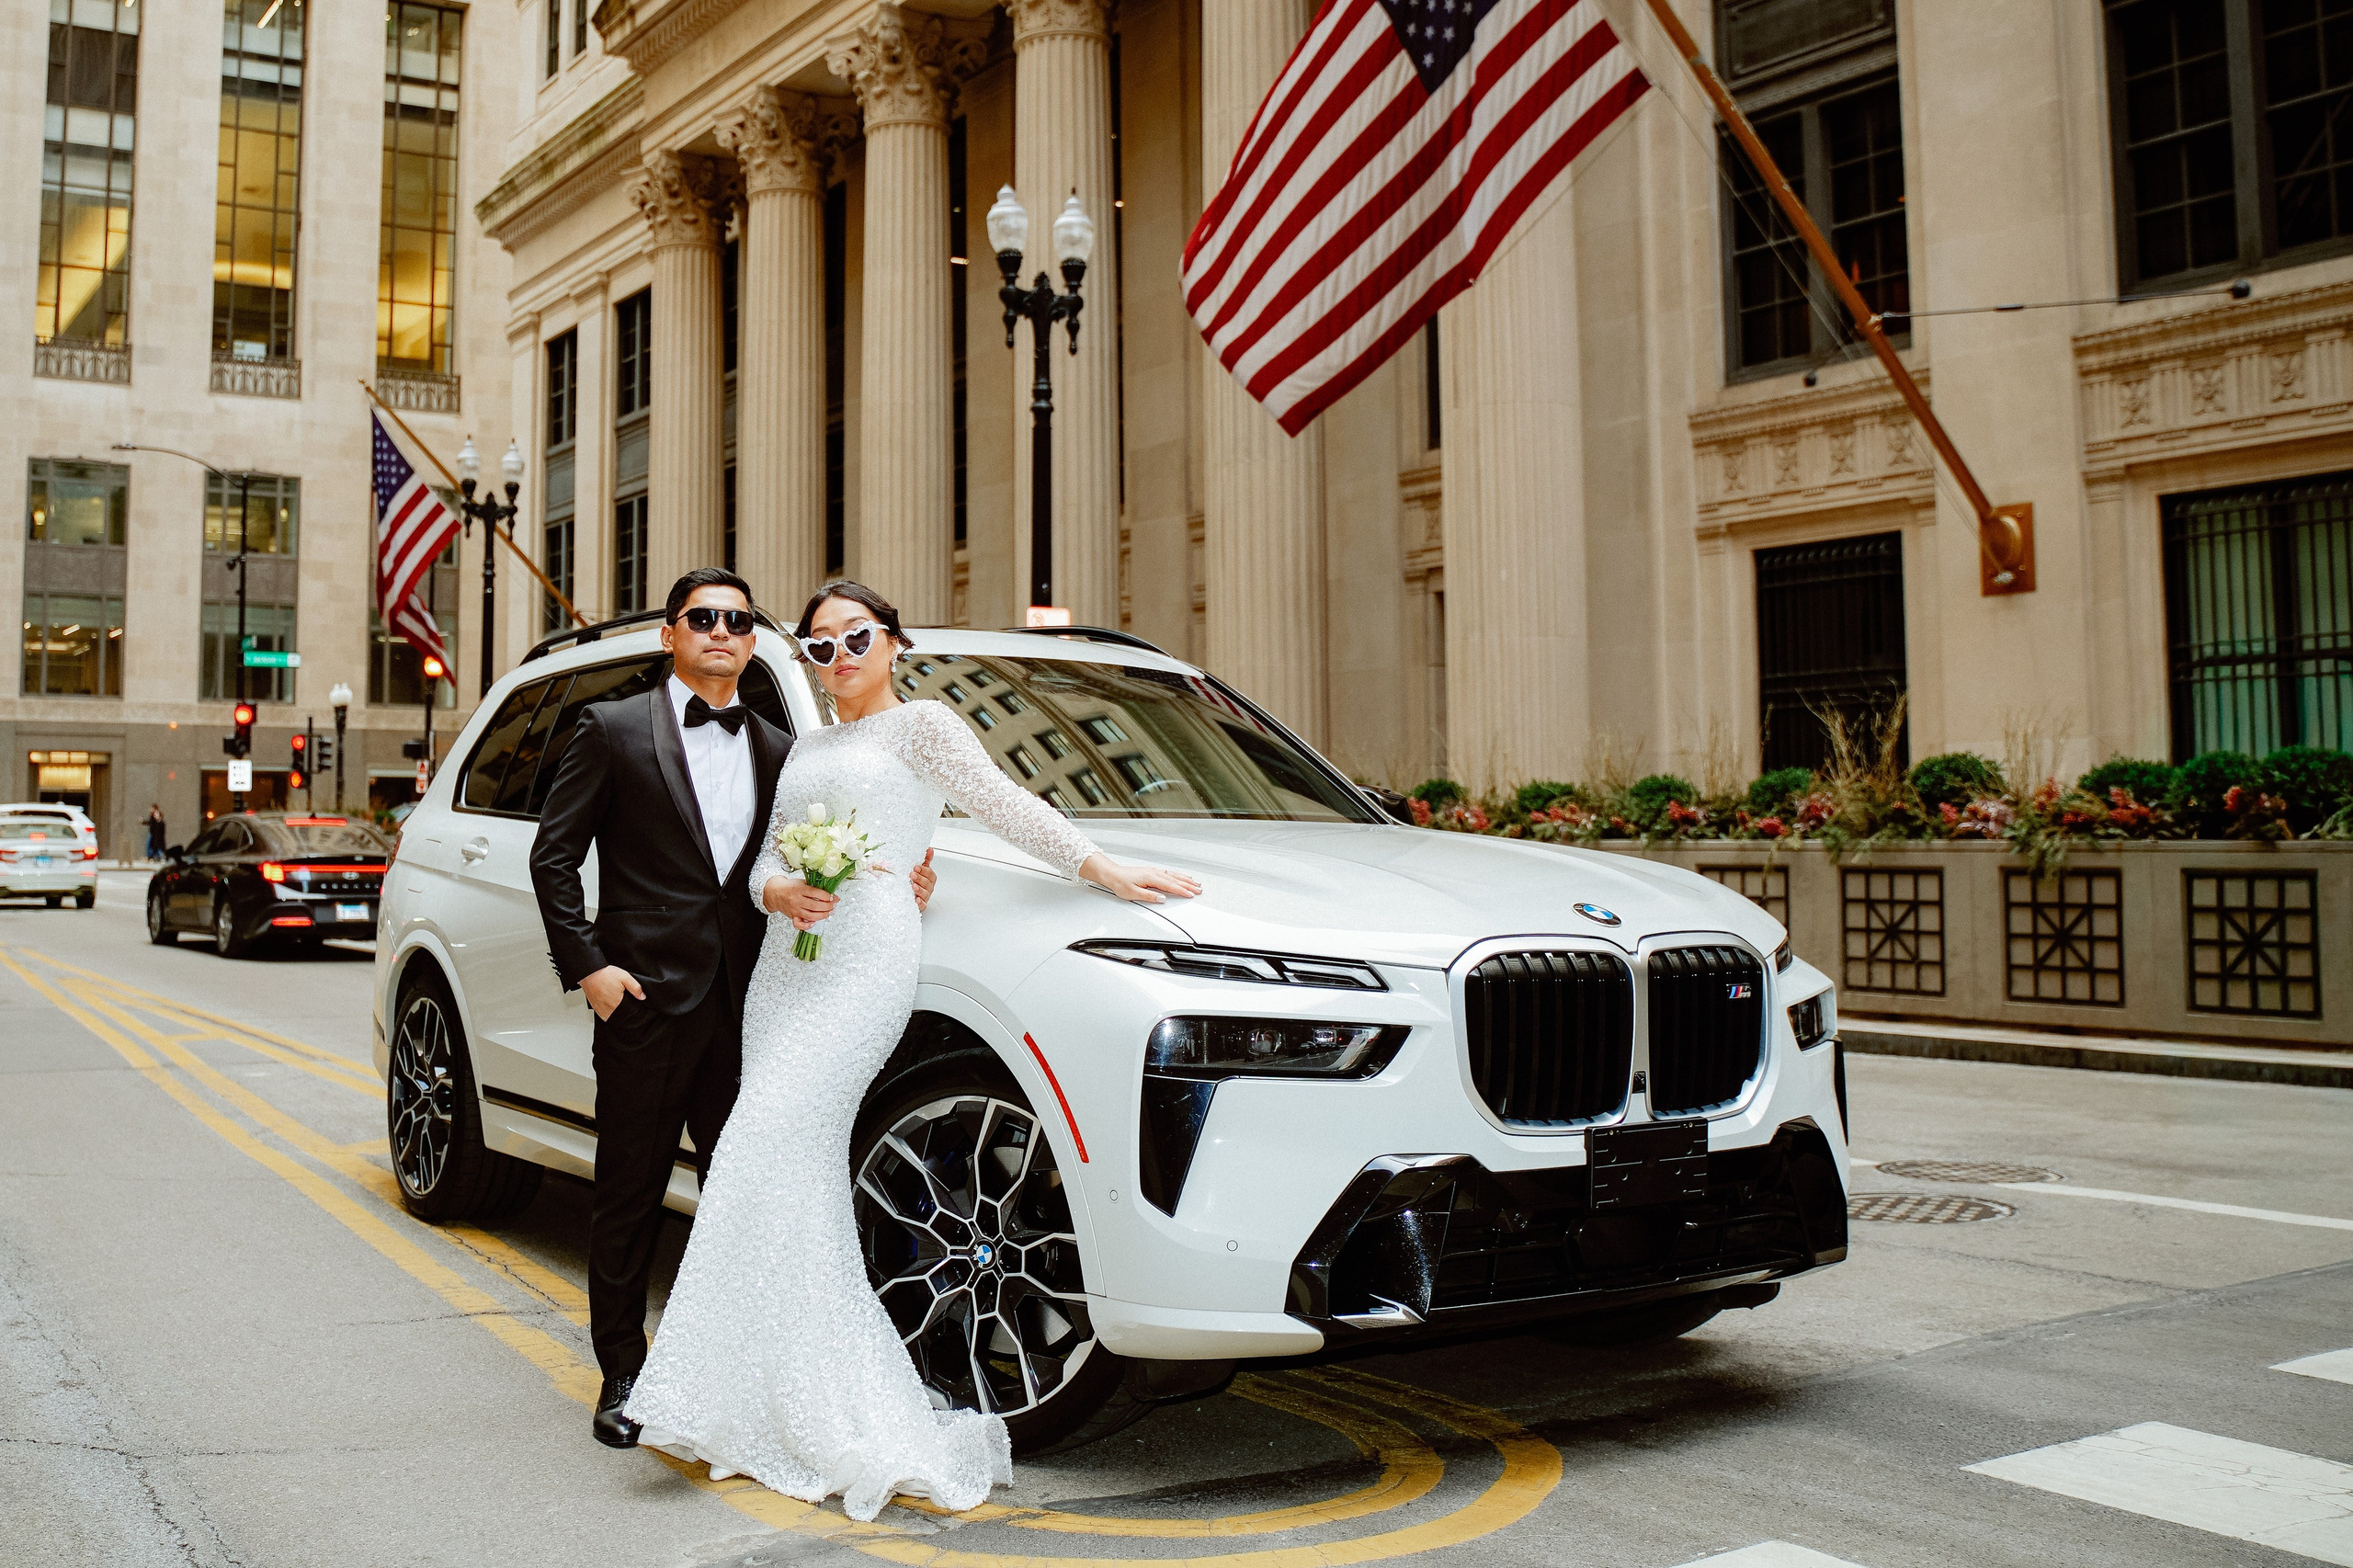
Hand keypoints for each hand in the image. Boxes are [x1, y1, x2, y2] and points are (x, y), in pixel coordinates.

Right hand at [582, 965, 644, 1020]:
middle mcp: (608, 1008)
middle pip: (621, 1015)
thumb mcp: (625, 977)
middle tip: (626, 1003)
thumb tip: (642, 997)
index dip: (633, 1009)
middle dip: (626, 1011)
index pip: (629, 1012)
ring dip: (617, 1014)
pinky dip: (609, 1015)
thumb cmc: (605, 974)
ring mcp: (601, 1009)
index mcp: (617, 1002)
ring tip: (619, 1005)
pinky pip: (604, 1016)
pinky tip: (612, 1008)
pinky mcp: (596, 1008)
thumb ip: (635, 987)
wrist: (590, 973)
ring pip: (613, 1017)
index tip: (635, 1005)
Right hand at [762, 874, 838, 930]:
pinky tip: (814, 923)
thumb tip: (831, 895)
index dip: (826, 896)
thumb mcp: (803, 882)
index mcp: (800, 889)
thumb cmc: (790, 887)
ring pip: (810, 915)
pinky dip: (807, 926)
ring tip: (828, 913)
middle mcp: (797, 900)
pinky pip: (799, 924)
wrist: (775, 892)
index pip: (816, 893)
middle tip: (833, 905)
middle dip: (827, 906)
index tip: (832, 897)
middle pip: (814, 905)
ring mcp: (795, 909)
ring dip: (822, 915)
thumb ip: (815, 888)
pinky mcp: (792, 916)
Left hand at [911, 849, 935, 912]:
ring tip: (913, 886)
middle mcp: (928, 887)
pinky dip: (920, 903)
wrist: (904, 892)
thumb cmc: (914, 879)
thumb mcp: (919, 868)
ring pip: (925, 894)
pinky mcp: (920, 905)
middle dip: (920, 879)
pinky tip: (916, 899)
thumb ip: (925, 859)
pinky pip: (922, 905)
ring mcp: (924, 897)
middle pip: (928, 884)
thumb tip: (930, 849)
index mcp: (929, 878)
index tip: (916, 867)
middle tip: (912, 875)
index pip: (930, 874)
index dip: (924, 870)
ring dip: (920, 890)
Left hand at [1080, 853, 1201, 903]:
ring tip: (1196, 883)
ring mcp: (1154, 871)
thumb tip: (1161, 899)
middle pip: (1175, 879)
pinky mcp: (1152, 871)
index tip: (1190, 894)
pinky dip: (1178, 875)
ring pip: (1174, 875)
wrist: (1112, 874)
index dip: (1181, 890)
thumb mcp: (1132, 893)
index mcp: (1151, 878)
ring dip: (1185, 879)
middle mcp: (1154, 873)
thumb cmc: (1120, 883)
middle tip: (1199, 889)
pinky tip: (1182, 876)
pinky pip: (1169, 873)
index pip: (1170, 886)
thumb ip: (1148, 896)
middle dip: (1188, 885)